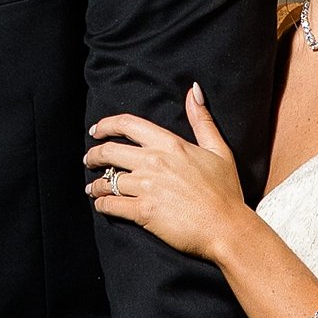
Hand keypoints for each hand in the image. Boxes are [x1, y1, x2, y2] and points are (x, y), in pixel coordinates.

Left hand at [85, 84, 244, 260]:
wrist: (227, 227)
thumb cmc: (225, 190)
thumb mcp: (218, 149)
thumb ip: (202, 119)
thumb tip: (193, 90)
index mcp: (169, 144)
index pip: (127, 125)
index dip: (106, 125)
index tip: (96, 131)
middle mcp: (153, 161)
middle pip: (110, 151)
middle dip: (94, 155)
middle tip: (90, 160)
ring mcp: (146, 187)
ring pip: (107, 180)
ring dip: (96, 185)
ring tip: (93, 188)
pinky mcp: (143, 212)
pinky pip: (111, 205)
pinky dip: (102, 205)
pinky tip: (102, 205)